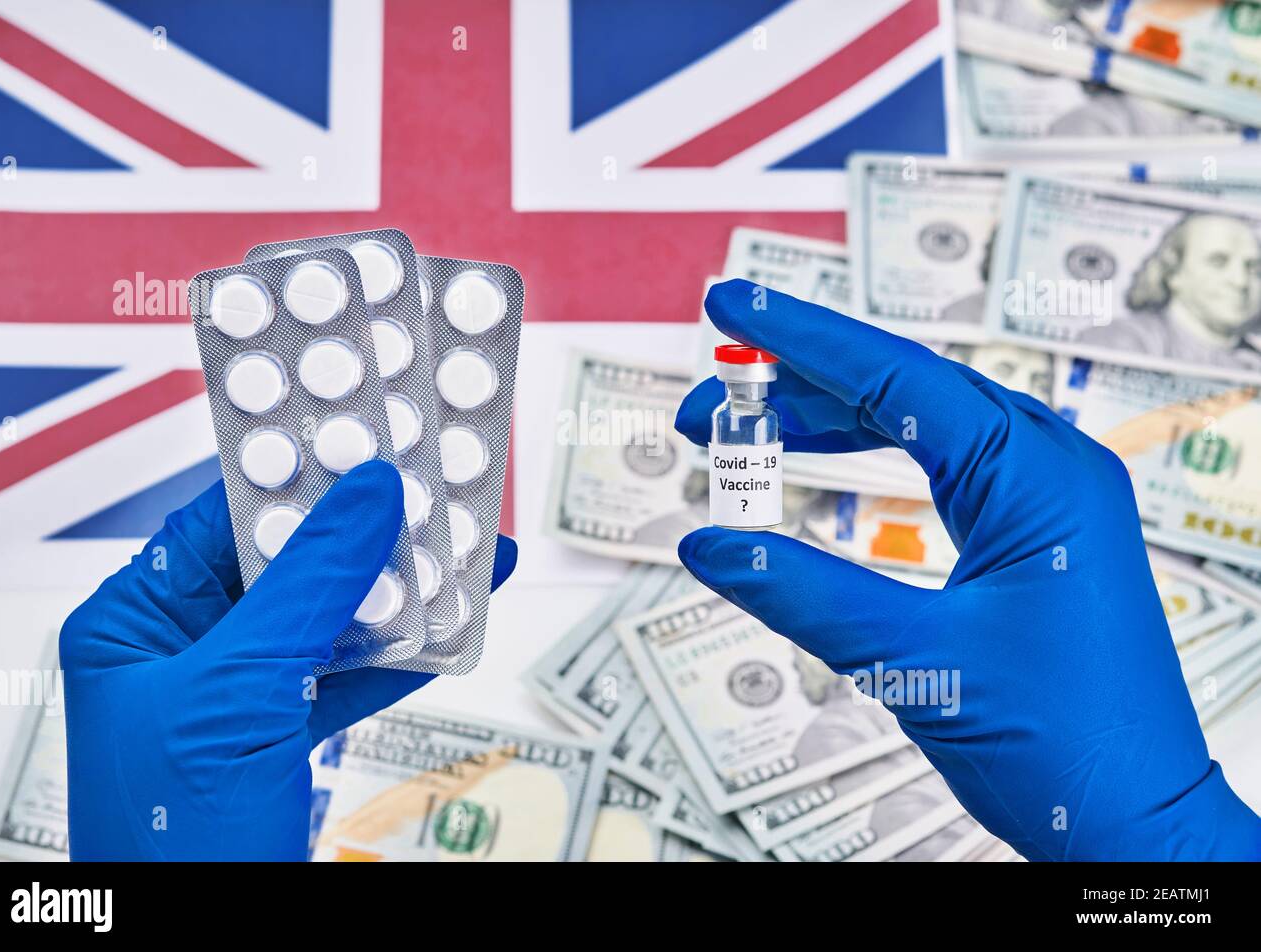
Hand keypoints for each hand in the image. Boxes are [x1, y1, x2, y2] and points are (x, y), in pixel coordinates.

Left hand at [60, 460, 516, 859]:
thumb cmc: (176, 846)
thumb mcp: (240, 692)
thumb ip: (309, 588)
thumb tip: (365, 496)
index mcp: (134, 627)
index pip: (219, 520)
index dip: (296, 476)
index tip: (365, 439)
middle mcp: (183, 655)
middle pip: (286, 565)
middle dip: (365, 532)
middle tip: (433, 489)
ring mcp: (237, 700)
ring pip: (330, 620)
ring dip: (399, 590)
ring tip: (461, 548)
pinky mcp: (284, 740)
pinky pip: (351, 677)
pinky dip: (404, 653)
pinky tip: (453, 623)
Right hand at [675, 279, 1260, 860]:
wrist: (1137, 823)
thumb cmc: (1068, 747)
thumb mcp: (917, 661)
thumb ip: (803, 594)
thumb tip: (711, 545)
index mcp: (1038, 476)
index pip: (897, 377)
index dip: (802, 338)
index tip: (732, 305)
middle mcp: (1049, 469)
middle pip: (902, 391)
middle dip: (798, 385)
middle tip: (713, 393)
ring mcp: (1046, 500)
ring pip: (919, 427)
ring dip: (828, 423)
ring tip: (745, 433)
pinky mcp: (1032, 534)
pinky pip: (938, 468)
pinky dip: (868, 462)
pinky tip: (820, 464)